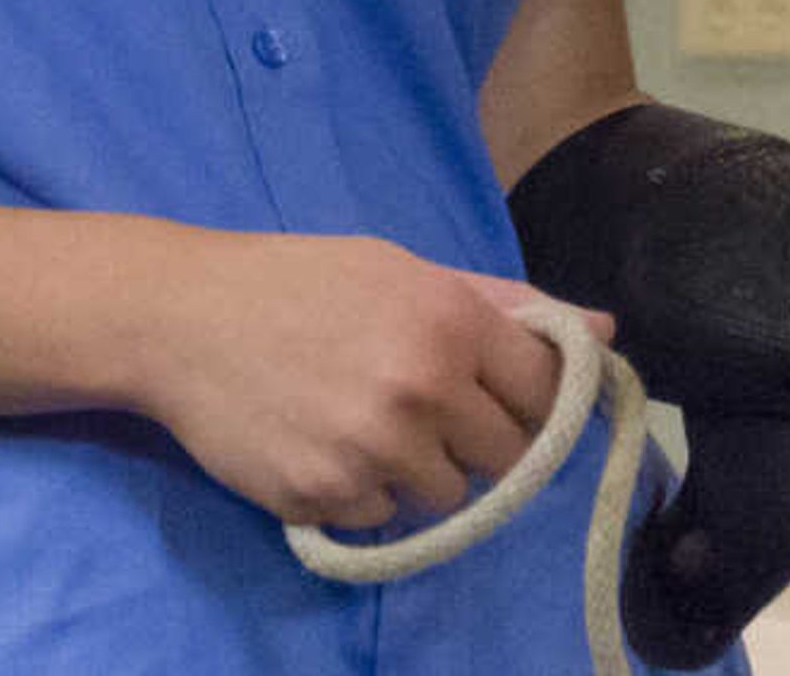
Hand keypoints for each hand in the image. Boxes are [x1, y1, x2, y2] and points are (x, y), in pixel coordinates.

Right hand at [129, 234, 599, 531]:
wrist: (183, 318)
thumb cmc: (303, 283)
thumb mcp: (405, 271)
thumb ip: (507, 305)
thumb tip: (606, 330)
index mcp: (451, 321)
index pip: (548, 393)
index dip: (533, 399)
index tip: (505, 396)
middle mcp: (421, 389)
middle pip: (506, 456)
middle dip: (479, 439)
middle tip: (427, 408)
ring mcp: (372, 451)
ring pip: (447, 496)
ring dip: (422, 471)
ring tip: (369, 422)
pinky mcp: (325, 497)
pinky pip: (383, 518)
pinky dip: (365, 492)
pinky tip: (328, 444)